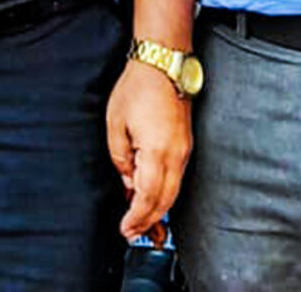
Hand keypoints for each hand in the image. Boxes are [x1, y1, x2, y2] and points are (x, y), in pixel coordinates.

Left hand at [106, 59, 191, 238]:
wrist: (163, 66)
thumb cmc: (137, 89)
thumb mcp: (115, 124)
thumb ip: (121, 159)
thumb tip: (129, 183)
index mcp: (156, 152)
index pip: (147, 197)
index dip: (136, 218)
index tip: (126, 231)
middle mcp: (176, 156)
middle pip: (165, 200)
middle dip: (149, 221)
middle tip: (133, 234)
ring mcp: (184, 151)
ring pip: (174, 192)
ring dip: (159, 212)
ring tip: (147, 228)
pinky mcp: (185, 146)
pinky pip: (177, 179)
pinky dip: (166, 195)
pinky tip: (155, 201)